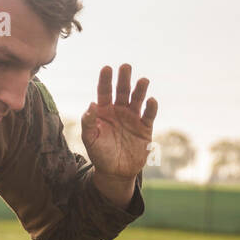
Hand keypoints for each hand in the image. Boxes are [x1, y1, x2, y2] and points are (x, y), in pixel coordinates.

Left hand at [81, 64, 157, 182]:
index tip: (107, 68)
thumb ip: (88, 123)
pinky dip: (151, 107)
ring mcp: (133, 118)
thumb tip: (91, 104)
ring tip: (142, 80)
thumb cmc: (100, 154)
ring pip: (137, 99)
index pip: (104, 91)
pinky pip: (149, 115)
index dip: (105, 80)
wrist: (115, 172)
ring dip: (140, 89)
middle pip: (122, 91)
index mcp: (104, 111)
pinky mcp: (145, 128)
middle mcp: (119, 111)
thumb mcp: (90, 139)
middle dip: (124, 79)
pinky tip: (151, 100)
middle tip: (126, 66)